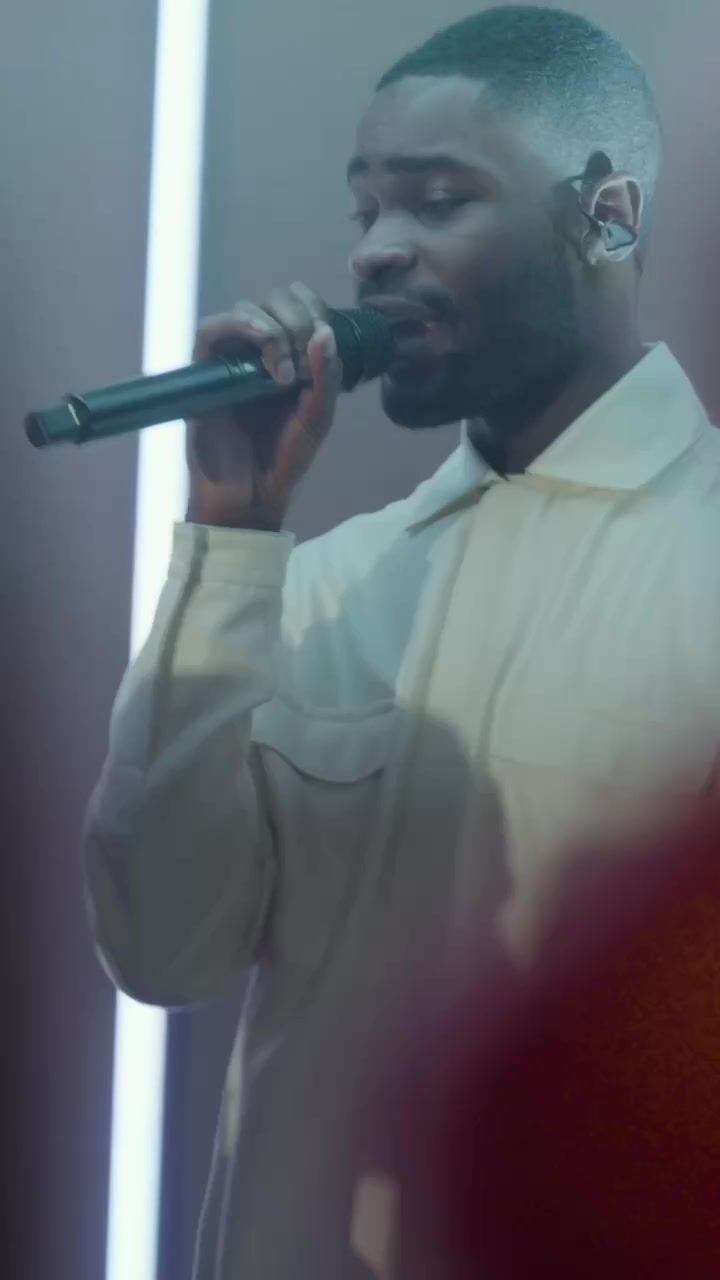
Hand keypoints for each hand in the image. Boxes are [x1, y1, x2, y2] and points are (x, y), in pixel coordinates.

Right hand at [186, 282, 342, 529]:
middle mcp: (260, 349)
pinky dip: (241, 328)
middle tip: (304, 366)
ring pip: (247, 309)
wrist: (251, 494)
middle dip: (297, 321)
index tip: (325, 336)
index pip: (299, 302)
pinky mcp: (204, 369)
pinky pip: (212, 329)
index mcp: (292, 353)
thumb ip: (327, 376)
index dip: (314, 306)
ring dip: (275, 332)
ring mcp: (231, 357)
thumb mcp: (318, 417)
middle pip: (275, 299)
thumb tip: (326, 330)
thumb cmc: (284, 458)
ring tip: (285, 376)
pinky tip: (265, 353)